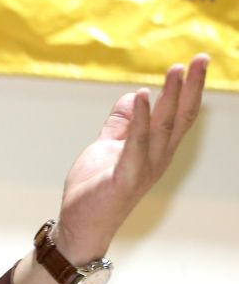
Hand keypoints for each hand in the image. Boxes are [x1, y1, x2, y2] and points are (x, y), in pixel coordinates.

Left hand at [52, 54, 208, 264]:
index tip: (196, 62)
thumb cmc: (95, 189)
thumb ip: (120, 124)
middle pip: (180, 118)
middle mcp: (156, 159)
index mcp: (155, 151)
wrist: (80, 225)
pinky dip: (137, 120)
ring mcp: (143, 169)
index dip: (188, 90)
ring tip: (176, 71)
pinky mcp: (124, 178)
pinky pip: (134, 145)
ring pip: (163, 128)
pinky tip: (140, 97)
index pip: (178, 116)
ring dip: (170, 98)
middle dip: (190, 88)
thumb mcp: (108, 147)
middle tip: (202, 59)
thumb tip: (132, 96)